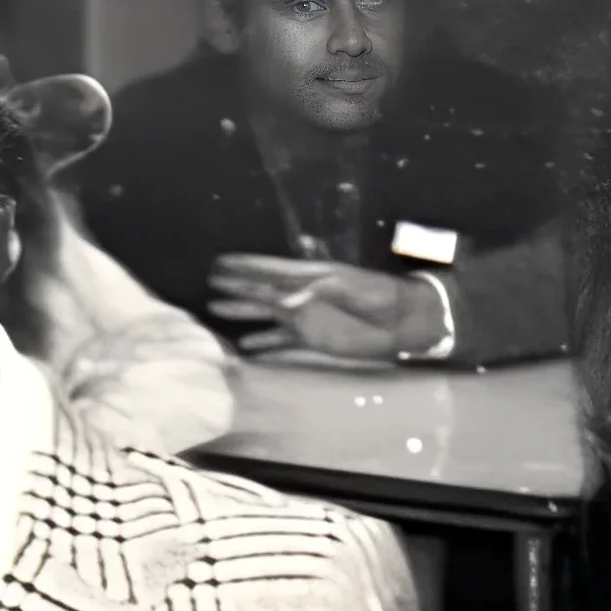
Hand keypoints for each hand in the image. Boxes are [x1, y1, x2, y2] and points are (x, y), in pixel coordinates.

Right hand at [208, 257, 443, 360]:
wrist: (402, 321)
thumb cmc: (376, 297)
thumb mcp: (346, 288)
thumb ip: (311, 292)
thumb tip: (278, 299)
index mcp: (308, 276)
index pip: (269, 270)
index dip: (245, 267)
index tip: (219, 263)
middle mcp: (300, 295)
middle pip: (261, 291)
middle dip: (236, 288)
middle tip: (209, 285)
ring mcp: (305, 318)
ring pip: (265, 315)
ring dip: (243, 314)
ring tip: (216, 312)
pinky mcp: (312, 339)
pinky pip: (280, 341)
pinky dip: (262, 344)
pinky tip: (244, 347)